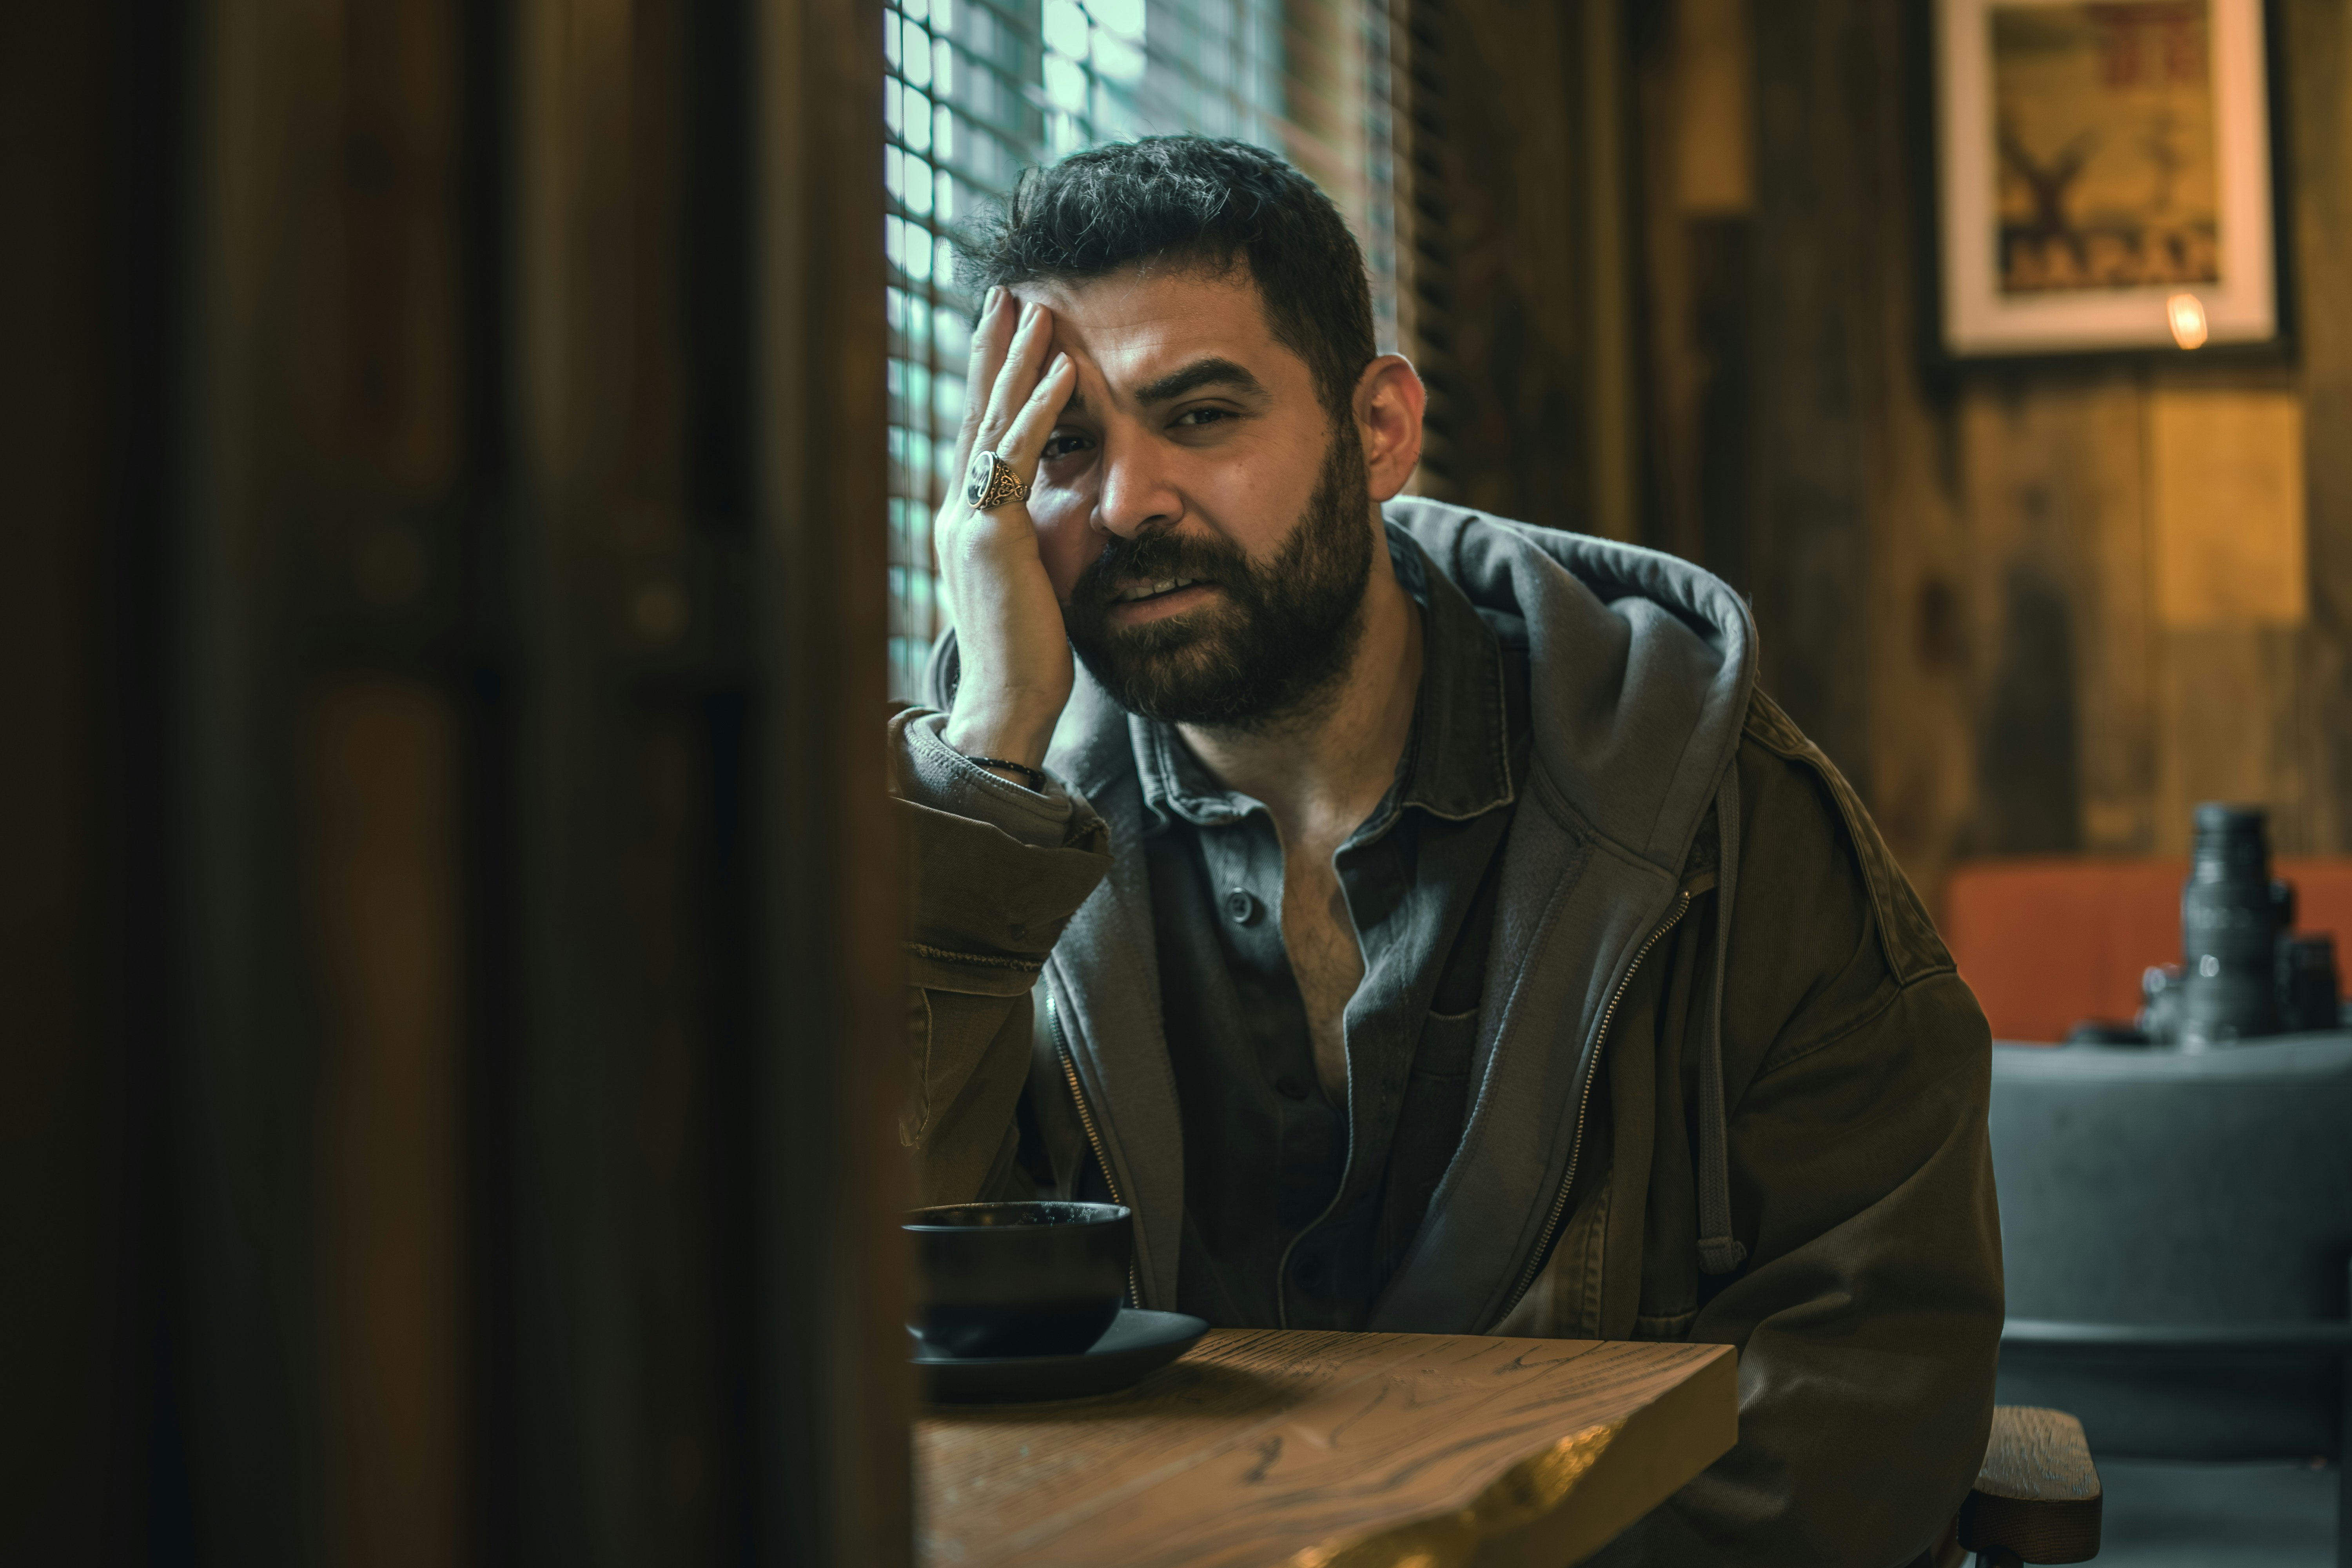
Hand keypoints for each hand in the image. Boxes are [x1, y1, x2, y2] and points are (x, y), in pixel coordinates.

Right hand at [935, 288, 1080, 773]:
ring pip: (993, 422)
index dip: (987, 381)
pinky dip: (1041, 408)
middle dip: (991, 350)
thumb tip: (1055, 519)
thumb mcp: (1032, 582)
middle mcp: (956, 512)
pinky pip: (1019, 455)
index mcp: (965, 522)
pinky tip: (1062, 368)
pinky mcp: (993, 532)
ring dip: (1018, 361)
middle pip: (975, 413)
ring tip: (1040, 310)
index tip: (1001, 332)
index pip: (977, 436)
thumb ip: (1035, 541)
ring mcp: (967, 519)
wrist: (1008, 701)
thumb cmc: (1028, 655)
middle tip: (1005, 294)